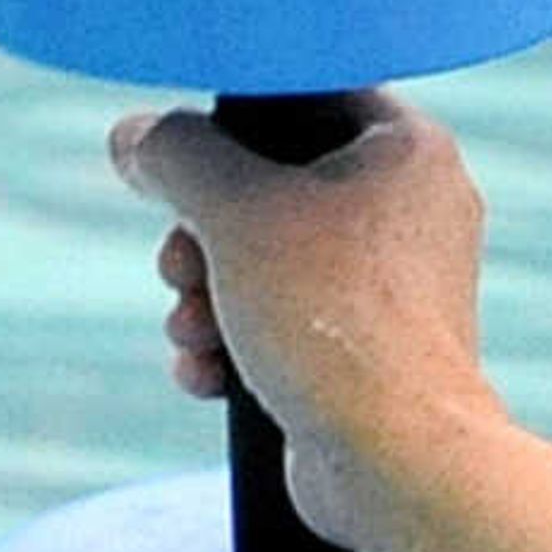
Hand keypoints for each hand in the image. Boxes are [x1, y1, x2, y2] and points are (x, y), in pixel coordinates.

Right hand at [110, 92, 498, 550]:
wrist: (393, 458)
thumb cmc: (333, 320)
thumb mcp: (233, 211)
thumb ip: (175, 154)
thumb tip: (138, 138)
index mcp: (408, 150)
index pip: (305, 92)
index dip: (231, 121)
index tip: (187, 159)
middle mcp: (413, 210)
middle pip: (268, 187)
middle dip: (199, 236)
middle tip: (182, 267)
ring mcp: (394, 285)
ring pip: (263, 262)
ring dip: (203, 298)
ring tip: (193, 330)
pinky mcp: (370, 350)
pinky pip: (282, 324)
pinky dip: (235, 346)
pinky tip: (211, 376)